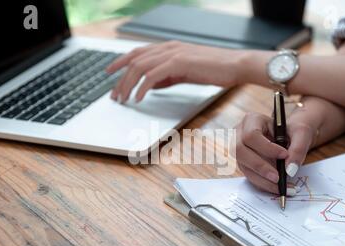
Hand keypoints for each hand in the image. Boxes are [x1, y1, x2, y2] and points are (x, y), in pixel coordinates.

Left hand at [106, 41, 248, 102]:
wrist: (235, 65)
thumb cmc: (214, 69)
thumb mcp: (184, 73)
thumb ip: (166, 77)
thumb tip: (149, 85)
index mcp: (169, 48)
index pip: (137, 53)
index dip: (120, 62)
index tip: (109, 73)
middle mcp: (168, 47)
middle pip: (134, 60)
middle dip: (120, 79)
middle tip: (114, 95)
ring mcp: (173, 53)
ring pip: (140, 67)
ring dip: (128, 84)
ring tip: (123, 99)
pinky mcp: (179, 62)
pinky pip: (153, 75)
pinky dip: (143, 87)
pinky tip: (139, 98)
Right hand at [234, 112, 317, 194]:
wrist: (288, 136)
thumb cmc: (292, 131)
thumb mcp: (301, 133)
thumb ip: (298, 148)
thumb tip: (289, 170)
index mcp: (252, 120)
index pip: (251, 135)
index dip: (266, 148)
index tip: (284, 155)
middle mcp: (239, 134)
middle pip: (240, 151)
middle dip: (259, 167)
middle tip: (278, 178)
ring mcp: (238, 149)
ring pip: (243, 166)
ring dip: (261, 179)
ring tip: (280, 186)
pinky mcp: (243, 162)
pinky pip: (248, 175)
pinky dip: (262, 183)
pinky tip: (275, 187)